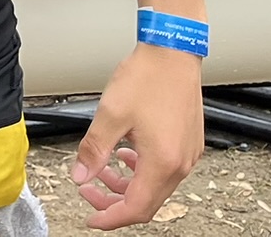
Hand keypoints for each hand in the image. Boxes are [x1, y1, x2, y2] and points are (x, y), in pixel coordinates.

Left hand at [71, 45, 202, 227]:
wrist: (173, 51)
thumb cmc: (148, 76)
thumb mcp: (110, 114)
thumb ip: (94, 150)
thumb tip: (81, 175)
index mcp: (162, 162)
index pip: (136, 208)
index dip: (110, 218)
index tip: (92, 218)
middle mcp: (181, 163)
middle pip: (148, 202)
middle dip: (116, 203)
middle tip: (91, 193)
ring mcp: (188, 153)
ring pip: (156, 186)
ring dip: (128, 185)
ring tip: (104, 170)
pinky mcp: (188, 142)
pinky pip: (165, 170)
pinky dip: (142, 171)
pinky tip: (126, 154)